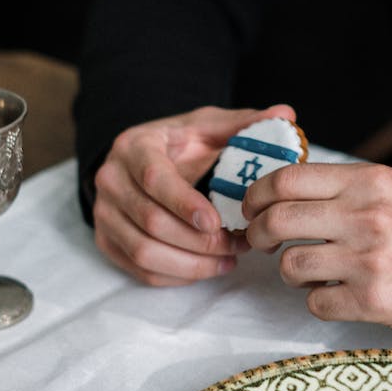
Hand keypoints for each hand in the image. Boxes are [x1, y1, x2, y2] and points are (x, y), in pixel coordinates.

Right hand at [91, 103, 295, 285]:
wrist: (141, 160)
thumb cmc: (180, 144)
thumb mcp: (208, 126)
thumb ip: (244, 123)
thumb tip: (286, 113)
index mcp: (135, 146)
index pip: (154, 178)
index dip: (184, 204)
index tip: (217, 222)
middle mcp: (110, 180)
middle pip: (151, 222)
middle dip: (199, 241)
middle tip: (238, 245)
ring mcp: (105, 214)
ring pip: (144, 252)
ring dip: (191, 264)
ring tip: (228, 261)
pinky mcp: (107, 241)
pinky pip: (140, 270)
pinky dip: (177, 277)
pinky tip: (207, 268)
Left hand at [242, 161, 391, 340]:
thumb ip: (344, 187)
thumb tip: (285, 190)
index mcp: (368, 182)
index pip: (288, 179)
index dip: (257, 194)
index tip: (252, 207)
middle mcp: (366, 216)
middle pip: (279, 220)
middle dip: (260, 233)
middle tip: (263, 241)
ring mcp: (368, 259)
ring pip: (291, 264)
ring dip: (291, 271)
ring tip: (310, 270)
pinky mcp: (372, 300)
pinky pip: (315, 301)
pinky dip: (318, 300)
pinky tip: (337, 294)